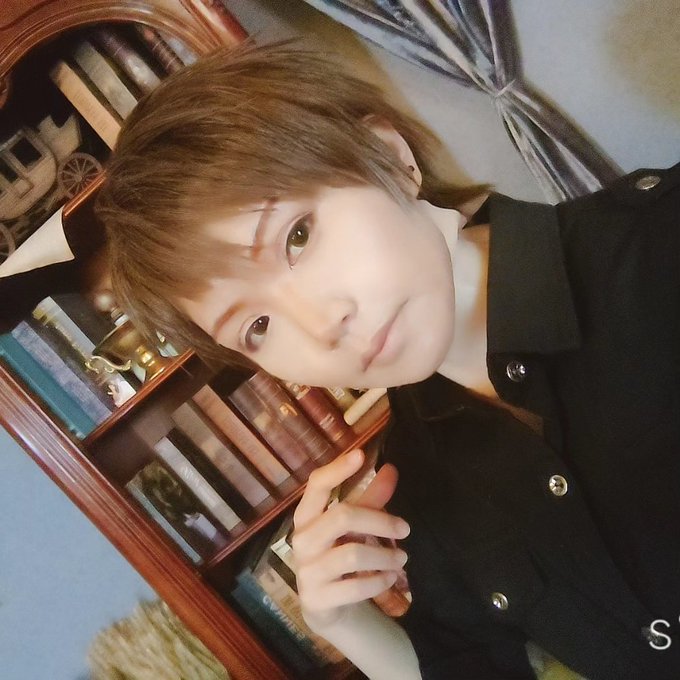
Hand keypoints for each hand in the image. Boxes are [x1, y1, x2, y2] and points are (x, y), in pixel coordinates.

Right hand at [292, 448, 410, 630]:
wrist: (324, 606)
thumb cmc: (338, 554)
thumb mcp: (354, 526)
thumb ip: (371, 499)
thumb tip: (391, 469)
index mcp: (307, 516)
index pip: (316, 485)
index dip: (337, 469)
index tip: (361, 454)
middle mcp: (302, 540)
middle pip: (342, 517)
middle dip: (380, 520)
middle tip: (405, 528)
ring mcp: (306, 570)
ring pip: (352, 553)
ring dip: (384, 556)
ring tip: (402, 558)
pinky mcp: (316, 598)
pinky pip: (355, 586)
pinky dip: (379, 581)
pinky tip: (390, 578)